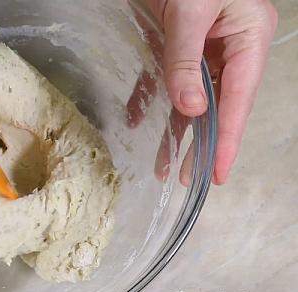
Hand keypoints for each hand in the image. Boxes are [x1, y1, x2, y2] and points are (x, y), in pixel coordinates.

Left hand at [144, 0, 277, 184]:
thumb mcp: (190, 13)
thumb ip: (187, 61)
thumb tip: (191, 110)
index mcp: (247, 39)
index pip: (237, 100)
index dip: (226, 140)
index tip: (217, 174)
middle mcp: (230, 48)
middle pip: (215, 106)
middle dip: (199, 144)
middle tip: (186, 179)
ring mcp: (203, 47)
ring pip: (189, 97)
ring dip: (175, 130)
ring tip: (162, 165)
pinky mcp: (176, 43)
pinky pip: (165, 77)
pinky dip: (151, 98)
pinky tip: (139, 120)